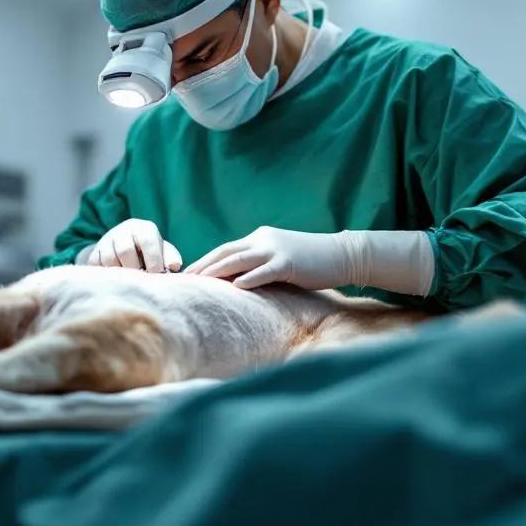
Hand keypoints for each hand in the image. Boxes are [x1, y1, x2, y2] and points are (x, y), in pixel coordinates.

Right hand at [81, 219, 182, 273]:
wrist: (124, 248)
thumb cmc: (149, 253)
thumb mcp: (162, 252)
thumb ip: (170, 257)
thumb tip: (174, 266)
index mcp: (143, 229)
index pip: (147, 240)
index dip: (153, 260)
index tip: (156, 274)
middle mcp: (123, 231)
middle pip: (125, 251)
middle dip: (135, 269)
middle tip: (141, 281)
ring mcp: (106, 241)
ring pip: (110, 260)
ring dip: (121, 274)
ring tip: (129, 281)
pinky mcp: (94, 253)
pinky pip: (97, 267)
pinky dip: (107, 277)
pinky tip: (116, 280)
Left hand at [184, 226, 350, 289]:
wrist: (342, 255)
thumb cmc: (311, 262)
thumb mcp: (280, 259)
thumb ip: (260, 264)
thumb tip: (238, 282)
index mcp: (259, 238)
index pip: (226, 249)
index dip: (205, 260)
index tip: (187, 273)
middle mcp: (263, 240)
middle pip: (226, 251)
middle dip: (203, 265)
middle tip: (184, 279)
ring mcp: (276, 250)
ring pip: (239, 259)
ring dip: (218, 271)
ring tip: (200, 283)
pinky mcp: (289, 262)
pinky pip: (264, 271)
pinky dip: (249, 278)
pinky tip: (235, 288)